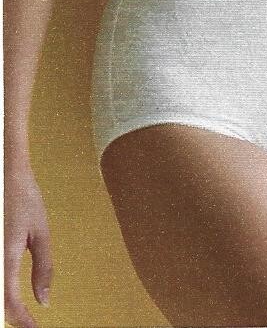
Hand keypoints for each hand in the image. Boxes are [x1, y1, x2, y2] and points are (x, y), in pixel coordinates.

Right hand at [4, 164, 52, 327]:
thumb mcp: (41, 232)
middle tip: (28, 322)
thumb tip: (44, 299)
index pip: (10, 302)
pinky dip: (0, 289)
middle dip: (11, 315)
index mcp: (6, 257)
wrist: (7, 172)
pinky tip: (7, 292)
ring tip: (21, 311)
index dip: (22, 320)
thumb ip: (44, 267)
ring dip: (4, 303)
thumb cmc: (25, 198)